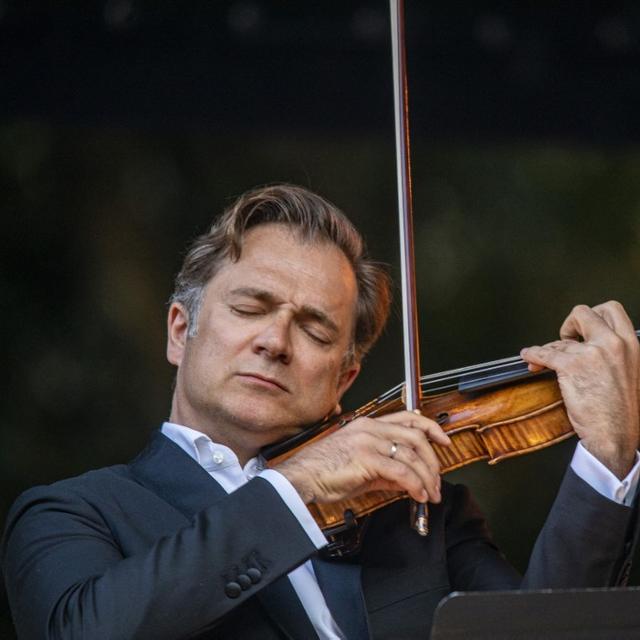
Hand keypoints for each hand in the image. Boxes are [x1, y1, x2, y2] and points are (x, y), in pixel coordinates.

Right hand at [275, 410, 451, 505]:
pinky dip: (415, 484)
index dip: (431, 427)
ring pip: (412, 454)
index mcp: (368, 425)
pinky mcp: (366, 458)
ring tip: (429, 494)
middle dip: (432, 460)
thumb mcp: (360, 466)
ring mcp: (368, 441)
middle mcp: (370, 428)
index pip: (408, 417)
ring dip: (426, 476)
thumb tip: (407, 481)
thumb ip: (386, 469)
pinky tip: (417, 496)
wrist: (301, 478)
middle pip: (416, 436)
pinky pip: (401, 471)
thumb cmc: (324, 471)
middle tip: (436, 480)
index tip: (444, 440)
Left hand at [521, 301, 639, 478]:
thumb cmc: (621, 411)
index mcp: (632, 344)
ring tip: (545, 360)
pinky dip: (533, 354)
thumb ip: (614, 353)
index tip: (584, 330)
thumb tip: (589, 343)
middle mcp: (614, 343)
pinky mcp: (571, 365)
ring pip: (561, 339)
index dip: (592, 316)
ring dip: (550, 349)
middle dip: (569, 324)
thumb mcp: (630, 371)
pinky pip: (544, 353)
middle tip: (565, 339)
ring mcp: (592, 352)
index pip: (611, 309)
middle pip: (583, 312)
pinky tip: (529, 357)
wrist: (615, 435)